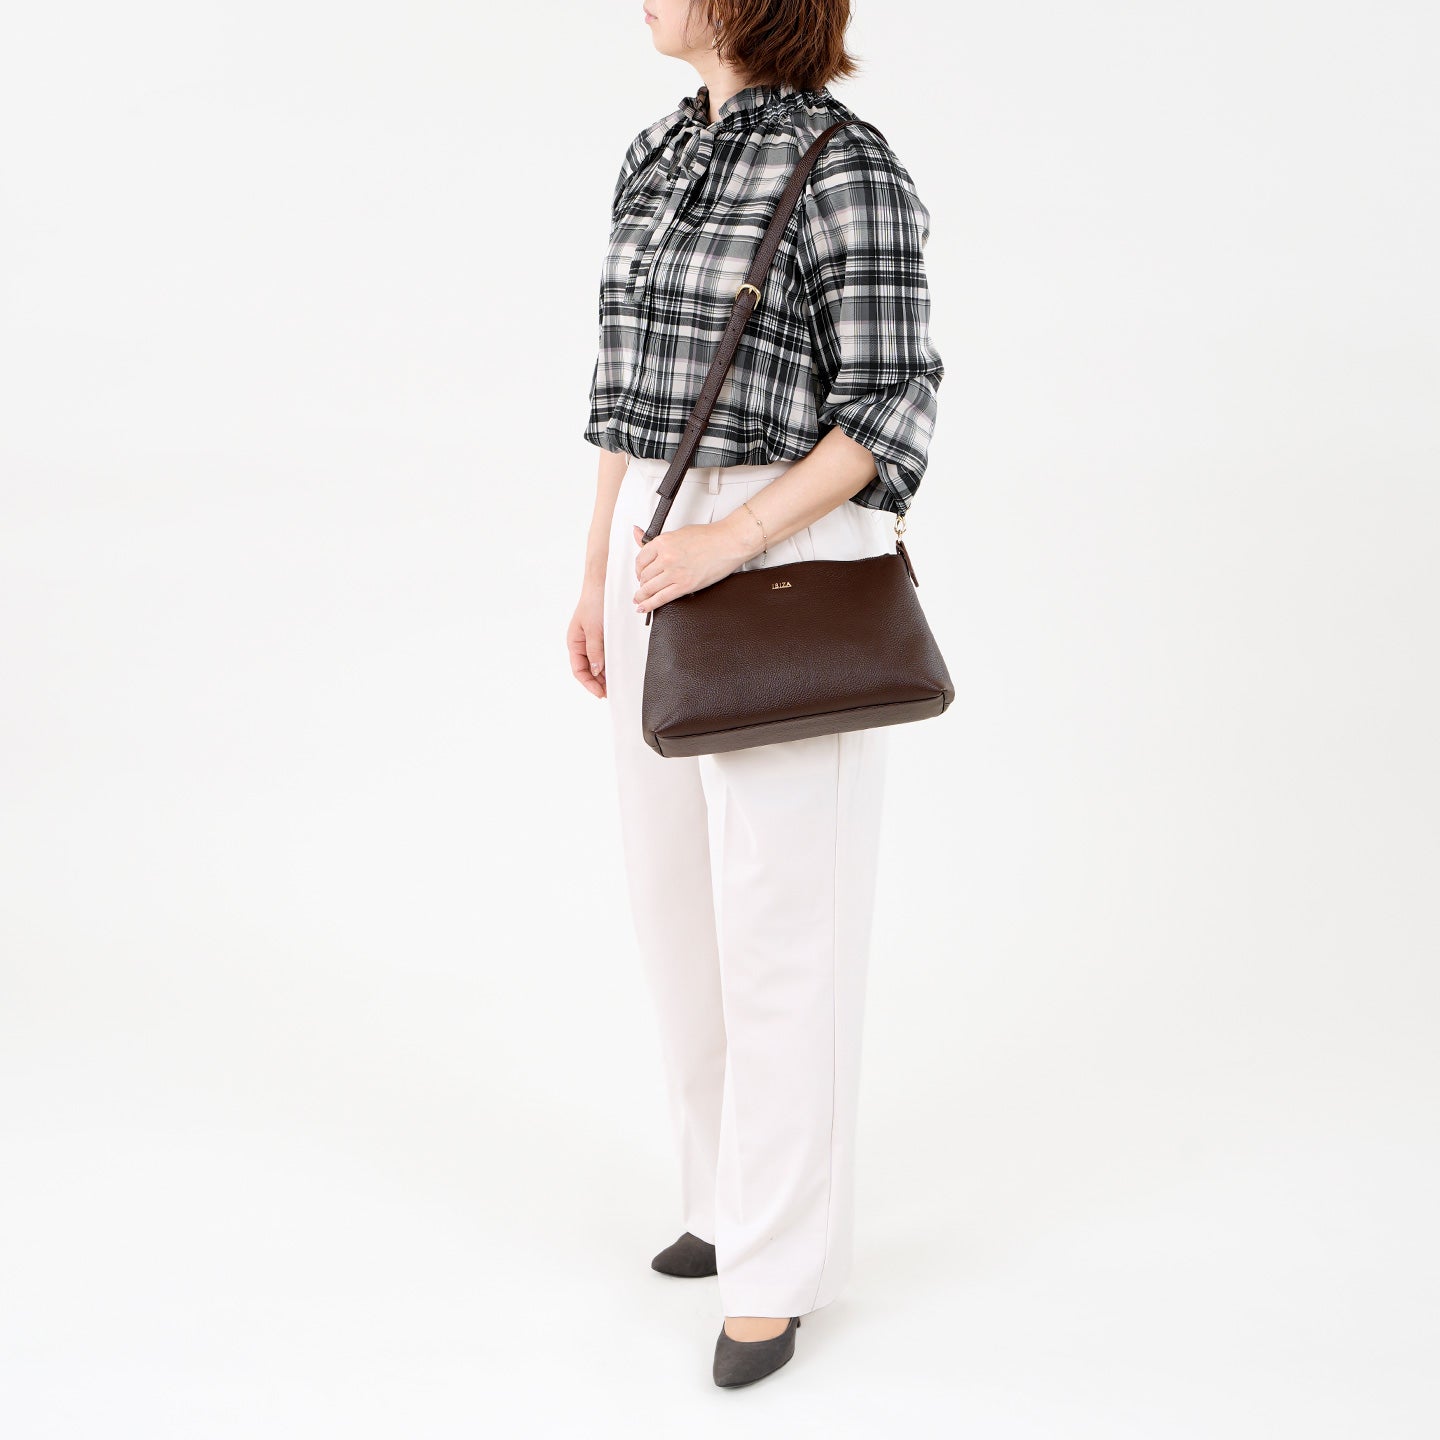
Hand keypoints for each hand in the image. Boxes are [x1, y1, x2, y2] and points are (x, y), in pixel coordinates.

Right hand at [567, 582, 605, 697]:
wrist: (602, 585)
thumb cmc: (593, 603)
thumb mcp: (594, 628)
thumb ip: (595, 650)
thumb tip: (596, 669)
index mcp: (574, 643)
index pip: (579, 670)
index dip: (588, 684)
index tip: (601, 693)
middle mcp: (582, 644)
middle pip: (587, 670)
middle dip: (597, 683)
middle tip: (610, 693)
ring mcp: (592, 641)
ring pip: (596, 664)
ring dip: (604, 675)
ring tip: (614, 685)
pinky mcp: (602, 637)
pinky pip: (604, 655)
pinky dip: (609, 664)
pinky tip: (616, 670)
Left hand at [632, 516, 751, 614]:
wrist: (728, 542)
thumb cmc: (708, 537)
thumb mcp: (677, 533)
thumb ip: (656, 539)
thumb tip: (637, 533)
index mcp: (663, 542)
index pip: (640, 559)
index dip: (638, 569)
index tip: (640, 573)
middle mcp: (666, 557)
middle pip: (644, 576)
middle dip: (642, 583)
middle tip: (643, 586)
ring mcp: (675, 572)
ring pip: (649, 588)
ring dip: (642, 596)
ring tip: (640, 599)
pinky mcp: (685, 585)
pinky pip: (661, 598)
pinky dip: (649, 605)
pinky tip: (643, 607)